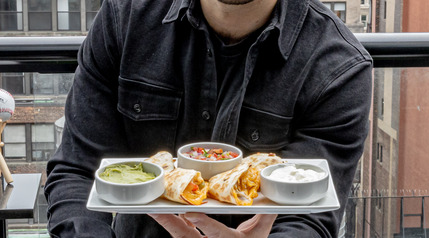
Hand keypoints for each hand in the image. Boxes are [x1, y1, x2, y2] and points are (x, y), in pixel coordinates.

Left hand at [149, 212, 276, 236]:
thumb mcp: (260, 233)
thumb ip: (266, 214)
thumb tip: (275, 194)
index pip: (217, 233)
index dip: (203, 223)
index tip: (191, 213)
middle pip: (187, 237)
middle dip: (170, 223)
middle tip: (156, 210)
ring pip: (179, 235)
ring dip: (166, 221)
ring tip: (153, 208)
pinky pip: (180, 232)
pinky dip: (171, 221)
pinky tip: (163, 211)